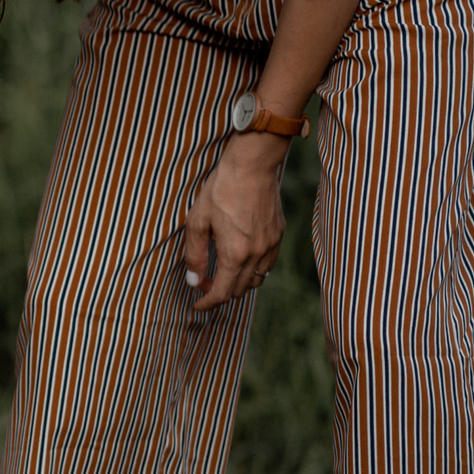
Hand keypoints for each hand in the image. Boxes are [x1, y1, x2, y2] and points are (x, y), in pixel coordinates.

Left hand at [181, 136, 286, 310]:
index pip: (223, 292)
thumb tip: (195, 282)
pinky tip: (241, 261)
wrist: (252, 167)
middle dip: (221, 293)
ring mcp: (271, 245)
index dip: (208, 303)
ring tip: (222, 275)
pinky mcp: (279, 235)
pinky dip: (254, 270)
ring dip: (239, 283)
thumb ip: (194, 255)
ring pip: (257, 279)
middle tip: (205, 286)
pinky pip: (268, 264)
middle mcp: (257, 254)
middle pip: (240, 289)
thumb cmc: (220, 191)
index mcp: (235, 253)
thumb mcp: (197, 222)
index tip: (197, 306)